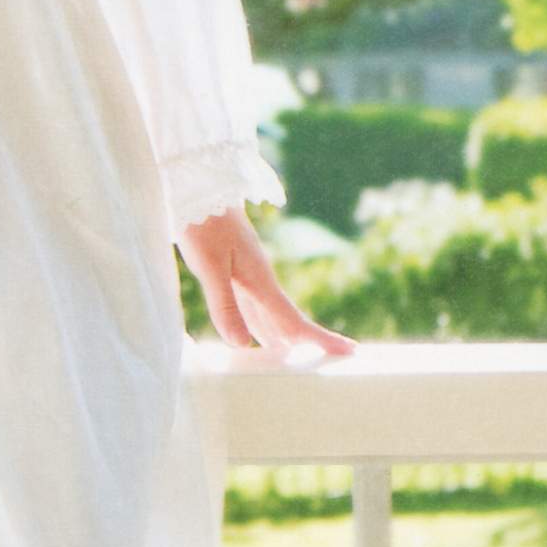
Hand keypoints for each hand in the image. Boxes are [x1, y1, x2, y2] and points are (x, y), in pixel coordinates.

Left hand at [178, 206, 354, 359]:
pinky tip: (253, 332)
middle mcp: (259, 280)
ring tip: (294, 358)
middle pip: (287, 320)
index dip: (318, 339)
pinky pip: (251, 306)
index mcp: (260, 281)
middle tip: (335, 360)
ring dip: (282, 336)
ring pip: (269, 315)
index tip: (348, 352)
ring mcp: (247, 274)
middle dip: (307, 342)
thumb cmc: (202, 225)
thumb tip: (242, 344)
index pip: (293, 320)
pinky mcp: (232, 269)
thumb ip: (225, 306)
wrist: (197, 186)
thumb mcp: (210, 267)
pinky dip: (258, 324)